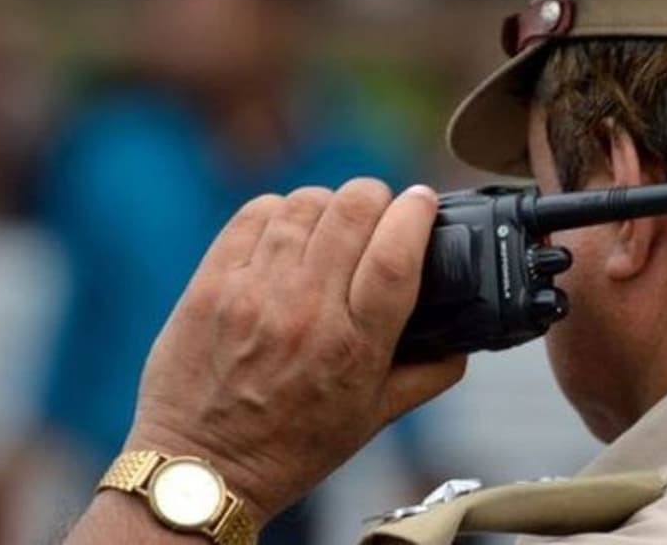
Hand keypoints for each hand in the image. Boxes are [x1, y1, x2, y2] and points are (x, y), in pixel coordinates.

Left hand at [122, 180, 465, 523]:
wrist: (201, 469)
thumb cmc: (291, 447)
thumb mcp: (374, 419)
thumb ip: (429, 376)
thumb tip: (464, 340)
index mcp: (354, 347)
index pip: (396, 254)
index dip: (416, 213)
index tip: (424, 201)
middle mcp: (305, 313)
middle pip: (353, 211)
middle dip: (377, 197)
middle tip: (379, 210)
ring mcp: (253, 294)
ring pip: (305, 204)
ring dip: (330, 204)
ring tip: (332, 223)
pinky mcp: (212, 284)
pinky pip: (256, 214)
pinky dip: (281, 211)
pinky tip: (288, 231)